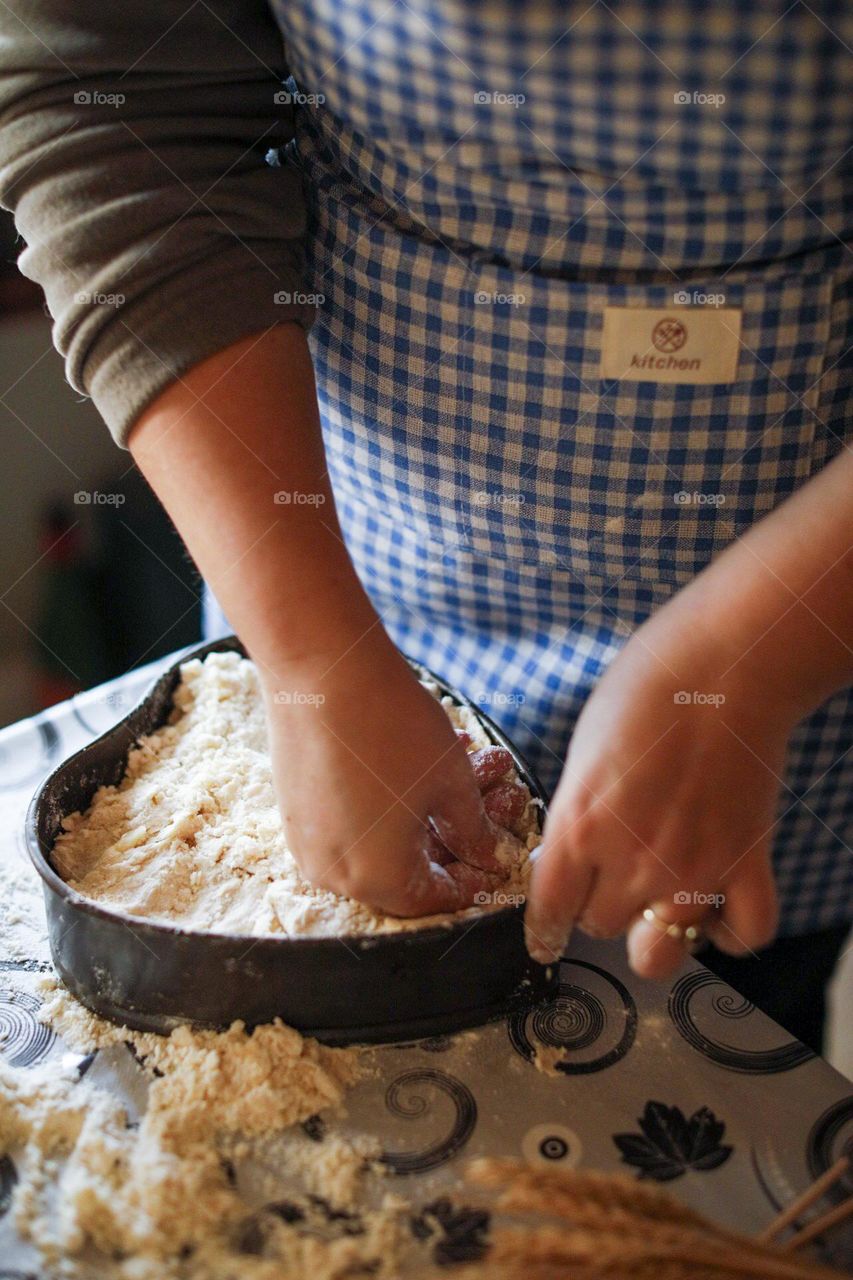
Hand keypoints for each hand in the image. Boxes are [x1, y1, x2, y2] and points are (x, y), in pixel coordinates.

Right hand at [260, 634, 514, 916]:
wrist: (320, 667)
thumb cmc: (392, 728)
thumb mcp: (451, 783)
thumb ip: (472, 832)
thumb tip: (487, 856)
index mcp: (377, 879)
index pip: (433, 900)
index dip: (471, 881)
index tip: (494, 858)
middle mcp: (334, 872)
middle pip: (404, 874)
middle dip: (451, 839)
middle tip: (487, 806)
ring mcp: (307, 840)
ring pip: (378, 844)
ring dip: (422, 815)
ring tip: (465, 769)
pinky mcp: (294, 807)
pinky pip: (349, 822)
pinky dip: (386, 803)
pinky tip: (418, 765)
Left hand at [524, 600, 793, 977]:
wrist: (723, 667)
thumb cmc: (645, 692)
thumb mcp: (583, 753)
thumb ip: (577, 815)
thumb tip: (574, 858)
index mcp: (579, 827)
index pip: (549, 911)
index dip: (545, 928)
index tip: (546, 938)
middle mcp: (631, 861)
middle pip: (600, 927)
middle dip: (600, 907)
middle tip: (613, 874)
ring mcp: (693, 870)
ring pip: (659, 953)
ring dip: (655, 933)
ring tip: (659, 900)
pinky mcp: (747, 864)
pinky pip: (742, 936)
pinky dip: (728, 934)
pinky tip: (715, 909)